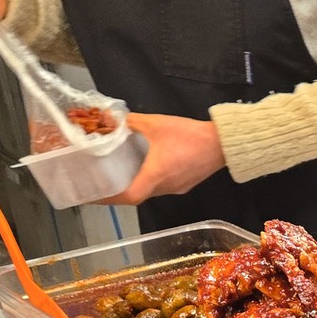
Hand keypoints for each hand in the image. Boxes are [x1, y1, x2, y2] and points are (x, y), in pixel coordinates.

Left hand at [102, 113, 226, 204]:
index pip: (128, 196)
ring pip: (149, 192)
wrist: (222, 143)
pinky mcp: (185, 185)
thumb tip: (109, 119)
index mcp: (155, 175)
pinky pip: (162, 188)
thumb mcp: (155, 123)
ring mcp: (176, 188)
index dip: (109, 198)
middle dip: (118, 192)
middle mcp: (165, 187)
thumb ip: (130, 121)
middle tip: (102, 182)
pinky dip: (150, 182)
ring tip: (122, 174)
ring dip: (135, 186)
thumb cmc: (189, 134)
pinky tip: (147, 169)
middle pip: (137, 196)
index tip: (94, 195)